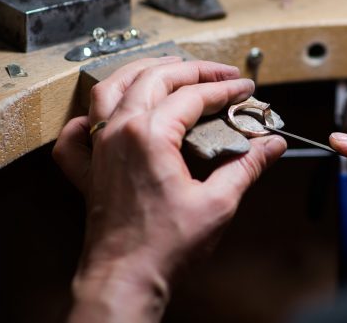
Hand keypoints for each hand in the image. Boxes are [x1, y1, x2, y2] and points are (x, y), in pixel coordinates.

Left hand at [53, 57, 286, 322]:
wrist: (125, 279)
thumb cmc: (164, 246)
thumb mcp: (217, 203)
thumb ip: (246, 166)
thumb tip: (271, 145)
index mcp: (149, 134)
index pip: (193, 95)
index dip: (224, 89)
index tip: (245, 89)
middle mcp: (118, 131)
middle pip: (154, 78)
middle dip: (192, 69)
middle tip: (220, 73)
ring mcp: (97, 148)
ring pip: (111, 88)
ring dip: (141, 71)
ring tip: (167, 67)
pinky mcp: (87, 169)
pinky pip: (76, 132)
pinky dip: (87, 117)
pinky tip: (102, 115)